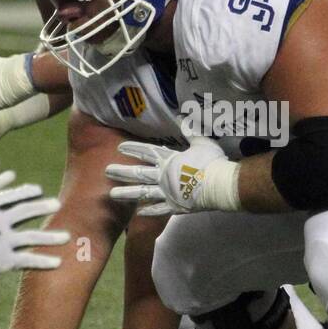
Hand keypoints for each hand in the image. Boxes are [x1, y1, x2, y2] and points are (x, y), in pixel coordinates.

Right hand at [0, 183, 68, 282]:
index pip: (8, 198)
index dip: (23, 193)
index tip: (37, 189)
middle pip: (25, 211)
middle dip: (41, 207)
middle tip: (57, 203)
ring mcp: (3, 240)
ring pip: (32, 236)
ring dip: (50, 236)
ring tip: (67, 236)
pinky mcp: (5, 259)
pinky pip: (28, 260)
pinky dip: (43, 261)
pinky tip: (58, 262)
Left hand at [105, 135, 240, 215]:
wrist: (221, 185)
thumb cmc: (211, 162)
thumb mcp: (201, 142)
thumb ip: (190, 131)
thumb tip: (183, 116)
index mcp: (169, 159)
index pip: (147, 152)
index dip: (133, 149)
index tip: (119, 147)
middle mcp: (163, 176)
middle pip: (139, 173)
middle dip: (122, 171)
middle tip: (107, 171)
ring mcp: (167, 192)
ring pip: (143, 193)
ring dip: (127, 193)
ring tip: (112, 194)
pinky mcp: (175, 206)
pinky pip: (158, 209)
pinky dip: (148, 210)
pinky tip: (137, 212)